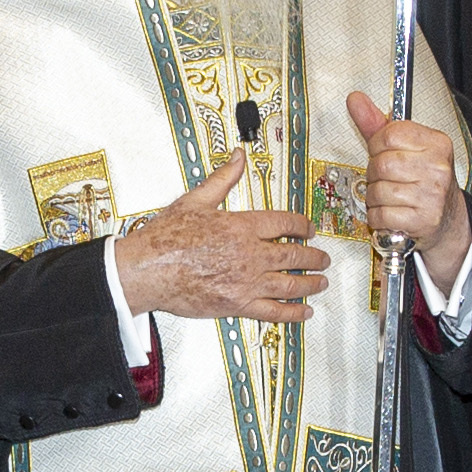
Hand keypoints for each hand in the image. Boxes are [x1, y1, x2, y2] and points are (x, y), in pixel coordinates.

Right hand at [115, 148, 323, 322]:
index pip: (284, 223)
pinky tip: (304, 312)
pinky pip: (273, 311)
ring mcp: (246, 282)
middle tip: (323, 258)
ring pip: (290, 284)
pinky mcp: (237, 304)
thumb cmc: (166, 237)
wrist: (148, 269)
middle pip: (294, 256)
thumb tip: (237, 158)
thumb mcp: (196, 200)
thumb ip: (223, 179)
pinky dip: (292, 313)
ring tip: (320, 282)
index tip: (309, 229)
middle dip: (314, 257)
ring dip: (309, 283)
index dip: (302, 225)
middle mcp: (249, 255)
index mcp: (242, 226)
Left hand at [343, 90, 471, 285]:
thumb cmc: (423, 179)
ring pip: (378, 191)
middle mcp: (438, 168)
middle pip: (381, 164)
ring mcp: (432, 195)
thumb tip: (355, 99)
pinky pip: (381, 215)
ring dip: (375, 197)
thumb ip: (378, 124)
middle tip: (385, 179)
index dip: (376, 145)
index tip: (382, 152)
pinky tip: (391, 212)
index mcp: (437, 143)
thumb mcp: (405, 147)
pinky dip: (378, 217)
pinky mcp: (424, 220)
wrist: (447, 217)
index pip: (390, 135)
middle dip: (374, 174)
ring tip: (389, 197)